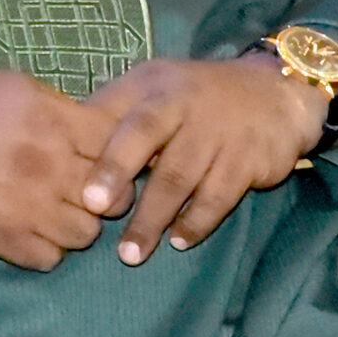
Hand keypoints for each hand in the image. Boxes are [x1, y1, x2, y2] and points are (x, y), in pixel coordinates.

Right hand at [0, 69, 111, 270]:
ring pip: (86, 233)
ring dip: (77, 222)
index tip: (108, 157)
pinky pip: (50, 258)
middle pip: (117, 198)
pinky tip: (33, 228)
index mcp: (58, 126)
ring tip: (57, 210)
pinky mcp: (4, 238)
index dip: (123, 154)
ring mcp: (29, 209)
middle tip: (85, 187)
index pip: (123, 148)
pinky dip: (47, 246)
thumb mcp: (22, 88)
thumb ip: (67, 111)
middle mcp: (51, 169)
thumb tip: (102, 133)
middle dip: (107, 193)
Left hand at [78, 54, 326, 264]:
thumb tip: (63, 139)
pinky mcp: (249, 160)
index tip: (85, 195)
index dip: (107, 159)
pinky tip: (179, 241)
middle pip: (152, 147)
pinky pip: (219, 197)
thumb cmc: (193, 96)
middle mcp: (187, 108)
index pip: (129, 123)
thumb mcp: (153, 85)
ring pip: (183, 180)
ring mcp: (220, 134)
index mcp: (156, 90)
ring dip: (156, 218)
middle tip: (96, 215)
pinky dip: (198, 222)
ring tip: (132, 251)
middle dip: (124, 182)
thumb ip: (112, 109)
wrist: (275, 93)